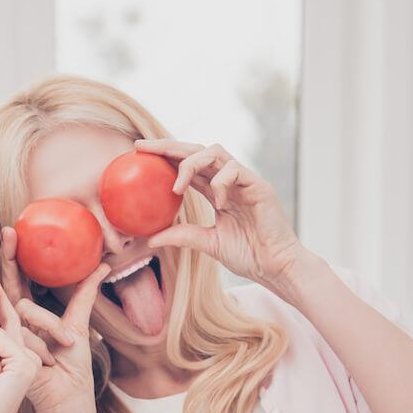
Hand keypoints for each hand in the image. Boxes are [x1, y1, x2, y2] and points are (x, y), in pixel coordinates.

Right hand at [1, 226, 108, 412]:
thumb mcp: (79, 323)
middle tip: (10, 231)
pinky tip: (47, 362)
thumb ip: (85, 294)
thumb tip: (103, 266)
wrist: (67, 394)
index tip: (13, 229)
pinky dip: (45, 346)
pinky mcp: (5, 349)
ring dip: (52, 330)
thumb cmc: (71, 365)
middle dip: (10, 256)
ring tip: (63, 348)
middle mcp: (16, 319)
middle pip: (8, 282)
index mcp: (30, 312)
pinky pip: (26, 332)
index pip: (20, 278)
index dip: (15, 255)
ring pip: (26, 310)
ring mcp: (8, 333)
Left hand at [135, 140, 304, 289]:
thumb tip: (150, 239)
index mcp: (218, 191)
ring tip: (177, 187)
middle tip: (142, 148)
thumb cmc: (248, 255)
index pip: (188, 166)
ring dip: (191, 164)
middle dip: (168, 146)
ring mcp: (245, 180)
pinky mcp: (259, 186)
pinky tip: (217, 199)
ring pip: (215, 152)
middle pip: (197, 150)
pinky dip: (221, 181)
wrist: (275, 266)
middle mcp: (229, 180)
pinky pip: (235, 170)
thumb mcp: (208, 243)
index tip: (138, 152)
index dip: (165, 156)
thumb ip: (182, 236)